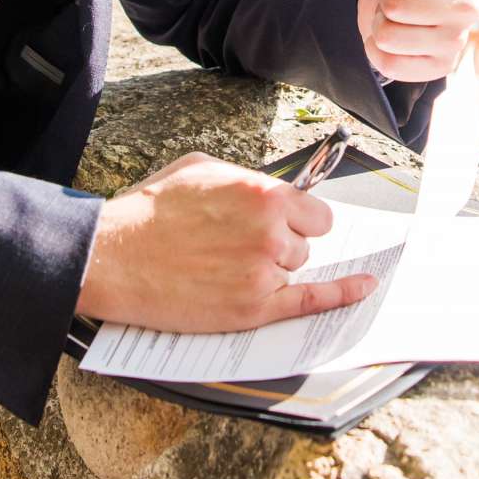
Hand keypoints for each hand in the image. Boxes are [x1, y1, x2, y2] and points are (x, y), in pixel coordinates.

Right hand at [74, 152, 373, 329]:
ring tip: (227, 264)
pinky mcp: (252, 309)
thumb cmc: (151, 211)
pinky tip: (364, 286)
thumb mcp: (203, 169)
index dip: (300, 219)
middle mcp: (271, 233)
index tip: (289, 223)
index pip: (316, 212)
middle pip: (305, 244)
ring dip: (273, 269)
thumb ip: (248, 180)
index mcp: (263, 195)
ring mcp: (264, 273)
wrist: (114, 258)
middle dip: (280, 244)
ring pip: (295, 271)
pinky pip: (310, 302)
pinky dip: (342, 295)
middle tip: (237, 244)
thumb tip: (274, 190)